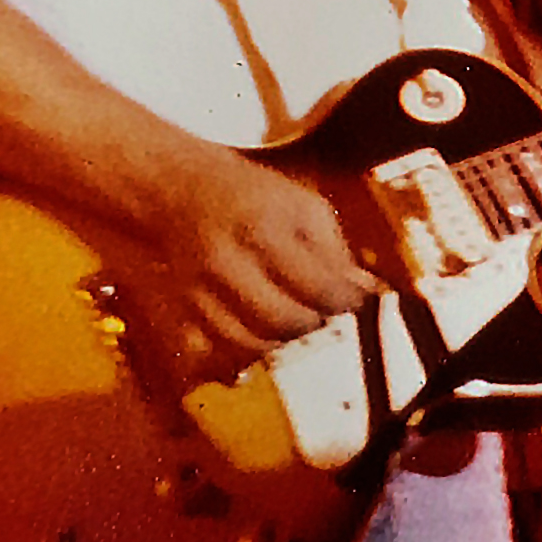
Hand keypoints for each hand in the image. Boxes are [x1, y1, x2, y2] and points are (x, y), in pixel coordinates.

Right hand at [151, 144, 384, 366]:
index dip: (344, 301)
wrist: (177, 190)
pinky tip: (256, 333)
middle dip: (312, 321)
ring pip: (249, 343)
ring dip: (279, 339)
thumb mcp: (301, 204)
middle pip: (284, 320)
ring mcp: (197, 288)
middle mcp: (226, 260)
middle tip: (318, 310)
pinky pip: (213, 350)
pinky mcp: (179, 309)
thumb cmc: (247, 196)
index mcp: (263, 228)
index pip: (319, 287)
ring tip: (289, 317)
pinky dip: (240, 351)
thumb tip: (363, 289)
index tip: (350, 299)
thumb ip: (334, 248)